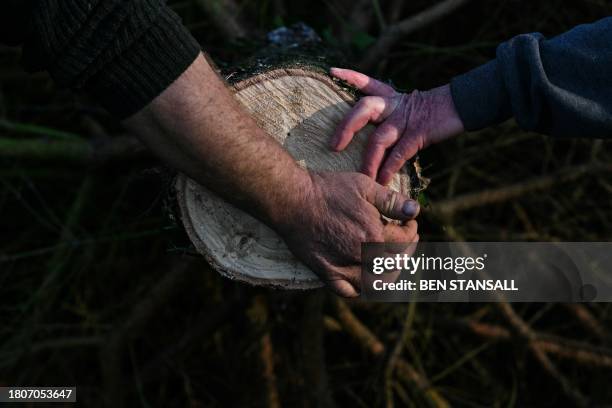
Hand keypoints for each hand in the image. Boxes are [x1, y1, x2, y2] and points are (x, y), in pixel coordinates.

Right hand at [275, 171, 419, 296]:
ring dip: (389, 275)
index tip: (409, 223)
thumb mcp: (364, 186)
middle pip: (396, 264)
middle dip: (407, 251)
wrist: (293, 200)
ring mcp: (344, 268)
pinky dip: (360, 289)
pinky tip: (363, 277)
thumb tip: (415, 210)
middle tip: (407, 240)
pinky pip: (348, 291)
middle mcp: (362, 257)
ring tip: (391, 261)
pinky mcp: (326, 274)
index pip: (405, 240)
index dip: (412, 230)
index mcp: (375, 236)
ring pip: (376, 284)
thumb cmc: (328, 190)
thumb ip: (391, 201)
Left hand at [330, 68, 464, 184]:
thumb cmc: (434, 110)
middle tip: (334, 146)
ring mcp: (407, 119)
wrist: (463, 106)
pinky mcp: (420, 133)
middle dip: (347, 127)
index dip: (350, 77)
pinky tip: (382, 180)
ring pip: (380, 138)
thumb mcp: (409, 106)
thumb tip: (374, 138)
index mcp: (391, 97)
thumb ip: (390, 117)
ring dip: (369, 160)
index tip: (332, 72)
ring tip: (362, 176)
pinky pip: (400, 152)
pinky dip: (389, 167)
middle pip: (364, 109)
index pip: (367, 83)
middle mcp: (395, 105)